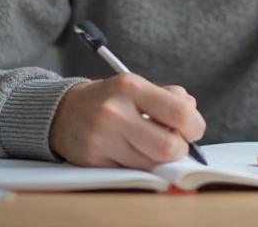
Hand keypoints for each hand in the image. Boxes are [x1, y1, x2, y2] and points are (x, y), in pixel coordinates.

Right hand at [49, 73, 205, 169]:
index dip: (195, 127)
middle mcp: (115, 112)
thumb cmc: (109, 99)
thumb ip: (168, 96)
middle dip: (179, 149)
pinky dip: (138, 165)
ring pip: (152, 164)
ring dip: (158, 159)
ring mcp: (102, 138)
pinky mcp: (94, 160)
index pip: (180, 113)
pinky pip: (132, 172)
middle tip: (174, 143)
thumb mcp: (136, 86)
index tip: (192, 129)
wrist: (62, 112)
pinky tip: (130, 152)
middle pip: (168, 147)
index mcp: (131, 87)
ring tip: (149, 145)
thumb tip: (192, 110)